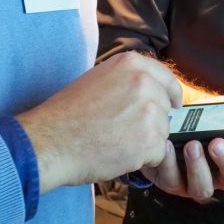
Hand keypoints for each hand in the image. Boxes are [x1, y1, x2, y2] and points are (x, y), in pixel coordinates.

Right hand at [17, 52, 181, 192]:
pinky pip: (158, 153)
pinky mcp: (150, 141)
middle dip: (151, 122)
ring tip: (116, 142)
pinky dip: (143, 160)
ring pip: (163, 132)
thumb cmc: (68, 114)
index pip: (167, 78)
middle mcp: (144, 83)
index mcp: (132, 64)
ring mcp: (149, 112)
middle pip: (165, 108)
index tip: (172, 105)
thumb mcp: (98, 79)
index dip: (170, 94)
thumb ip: (128, 80)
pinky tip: (119, 154)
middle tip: (123, 131)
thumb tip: (152, 91)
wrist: (51, 142)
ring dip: (146, 142)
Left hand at [141, 89, 223, 201]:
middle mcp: (218, 176)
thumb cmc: (199, 123)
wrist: (167, 125)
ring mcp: (194, 183)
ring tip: (192, 144)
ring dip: (198, 167)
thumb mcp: (220, 111)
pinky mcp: (170, 182)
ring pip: (203, 188)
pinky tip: (168, 146)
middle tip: (217, 143)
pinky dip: (169, 163)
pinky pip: (170, 180)